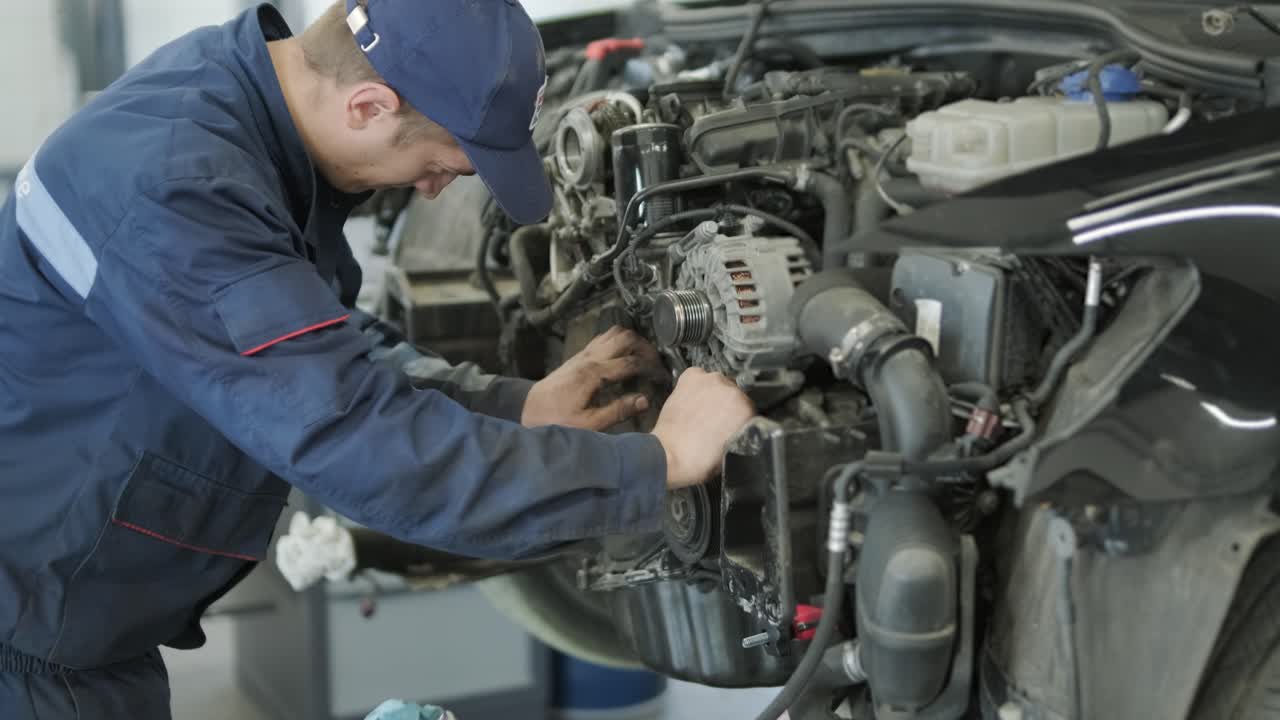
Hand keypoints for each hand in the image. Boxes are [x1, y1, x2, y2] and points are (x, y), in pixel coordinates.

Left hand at [521, 326, 665, 430]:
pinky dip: (619, 342)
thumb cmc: (556, 420)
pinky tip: (624, 357)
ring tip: (644, 358)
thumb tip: (644, 400)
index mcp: (594, 374)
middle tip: (656, 364)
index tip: (663, 378)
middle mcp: (589, 358)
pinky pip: (604, 338)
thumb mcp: (588, 424)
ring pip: (614, 332)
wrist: (527, 410)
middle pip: (626, 337)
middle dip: (646, 347)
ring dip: (633, 341)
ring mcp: (583, 354)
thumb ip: (618, 411)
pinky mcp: (579, 356)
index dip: (652, 368)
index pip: (632, 362)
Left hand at [651, 367, 755, 488]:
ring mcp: (711, 381)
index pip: (748, 407)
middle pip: (734, 393)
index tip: (730, 421)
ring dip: (712, 394)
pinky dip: (695, 385)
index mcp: (746, 410)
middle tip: (713, 418)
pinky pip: (698, 376)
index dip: (738, 416)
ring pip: (717, 383)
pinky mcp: (691, 378)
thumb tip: (736, 424)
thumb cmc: (697, 459)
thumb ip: (739, 431)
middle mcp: (732, 391)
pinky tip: (692, 400)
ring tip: (700, 410)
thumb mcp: (732, 450)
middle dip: (725, 405)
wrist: (669, 455)